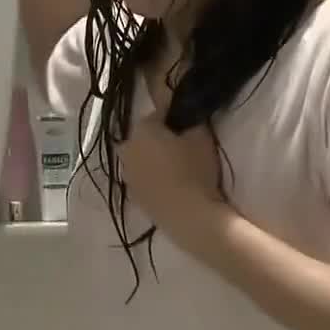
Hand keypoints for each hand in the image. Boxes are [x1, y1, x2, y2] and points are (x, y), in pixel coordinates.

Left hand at [116, 113, 229, 238]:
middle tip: (184, 147)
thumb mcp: (201, 135)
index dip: (175, 117)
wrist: (189, 216)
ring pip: (141, 159)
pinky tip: (171, 187)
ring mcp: (127, 176)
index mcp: (141, 130)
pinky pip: (143, 179)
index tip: (190, 125)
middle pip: (145, 137)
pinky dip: (153, 179)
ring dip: (153, 159)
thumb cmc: (195, 169)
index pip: (159, 114)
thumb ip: (192, 118)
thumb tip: (187, 114)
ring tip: (178, 169)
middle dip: (160, 138)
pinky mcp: (133, 197)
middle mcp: (127, 150)